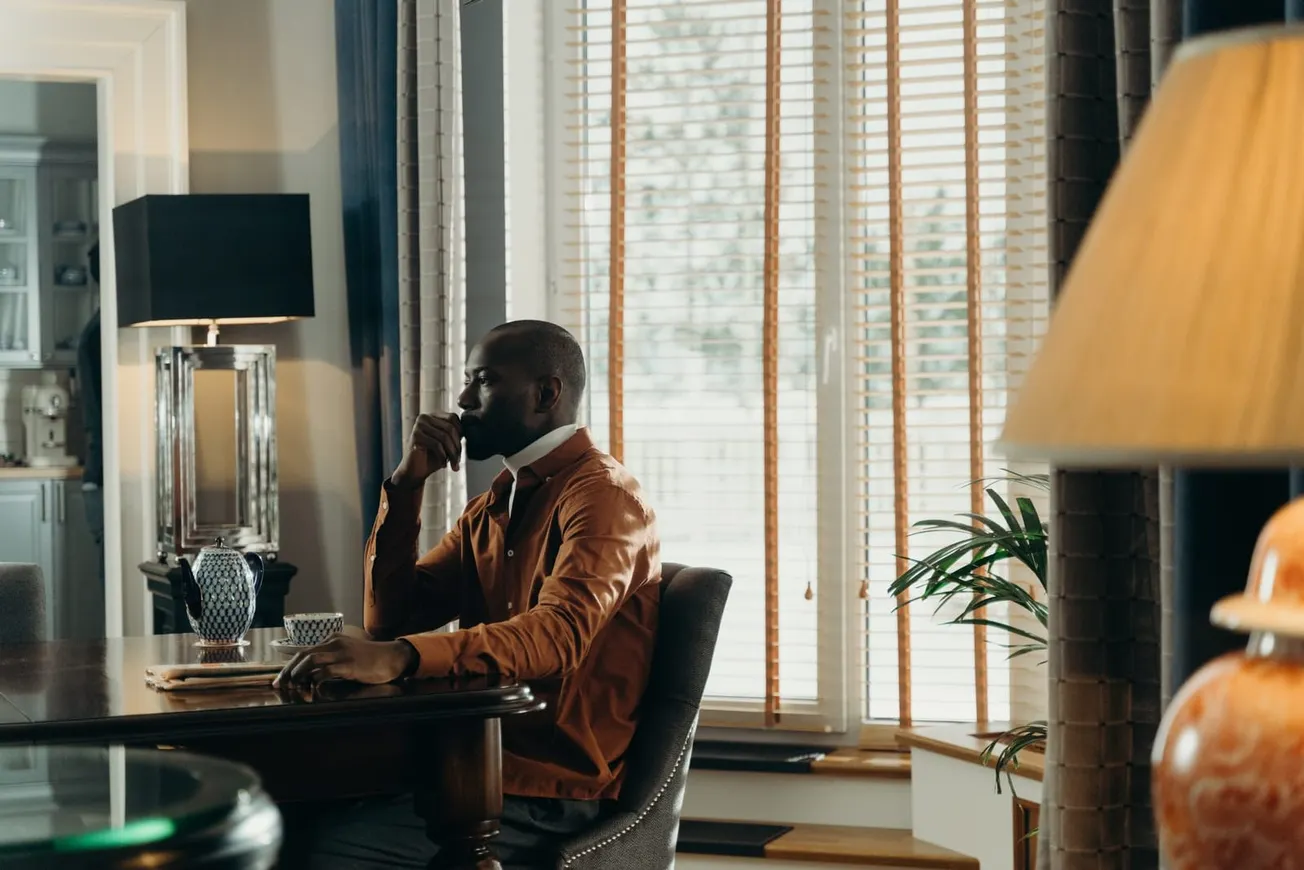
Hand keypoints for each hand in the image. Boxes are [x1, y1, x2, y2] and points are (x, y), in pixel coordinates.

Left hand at [272, 635, 417, 688]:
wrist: (391, 658)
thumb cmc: (370, 659)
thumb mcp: (347, 654)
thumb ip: (331, 659)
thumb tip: (309, 674)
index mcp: (333, 640)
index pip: (304, 652)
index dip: (290, 666)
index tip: (280, 679)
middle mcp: (335, 643)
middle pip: (303, 655)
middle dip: (288, 671)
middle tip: (280, 684)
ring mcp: (342, 653)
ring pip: (311, 660)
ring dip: (298, 674)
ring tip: (293, 686)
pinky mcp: (349, 664)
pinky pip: (326, 671)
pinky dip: (316, 680)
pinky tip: (313, 689)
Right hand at [391, 412, 462, 487]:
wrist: (415, 471)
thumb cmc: (433, 457)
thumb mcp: (448, 443)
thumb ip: (456, 434)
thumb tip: (471, 430)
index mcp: (434, 416)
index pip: (453, 417)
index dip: (460, 434)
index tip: (460, 450)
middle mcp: (425, 417)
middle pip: (450, 428)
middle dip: (457, 447)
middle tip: (458, 461)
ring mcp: (418, 425)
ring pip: (444, 437)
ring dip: (452, 454)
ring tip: (453, 464)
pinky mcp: (415, 435)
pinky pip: (436, 444)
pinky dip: (442, 456)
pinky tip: (443, 464)